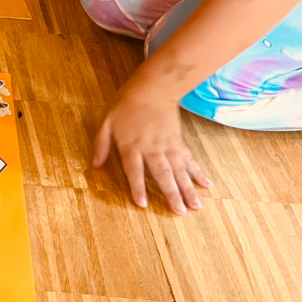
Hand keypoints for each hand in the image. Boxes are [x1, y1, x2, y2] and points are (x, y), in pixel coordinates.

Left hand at [93, 79, 211, 213]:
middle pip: (163, 174)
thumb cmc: (126, 105)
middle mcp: (152, 148)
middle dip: (172, 194)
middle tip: (180, 212)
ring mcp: (168, 145)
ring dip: (188, 189)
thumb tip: (94, 165)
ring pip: (180, 170)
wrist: (153, 88)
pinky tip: (206, 184)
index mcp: (132, 145)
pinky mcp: (178, 141)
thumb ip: (101, 144)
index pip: (135, 170)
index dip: (138, 187)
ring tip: (196, 206)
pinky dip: (198, 172)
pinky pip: (189, 159)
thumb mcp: (106, 122)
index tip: (143, 204)